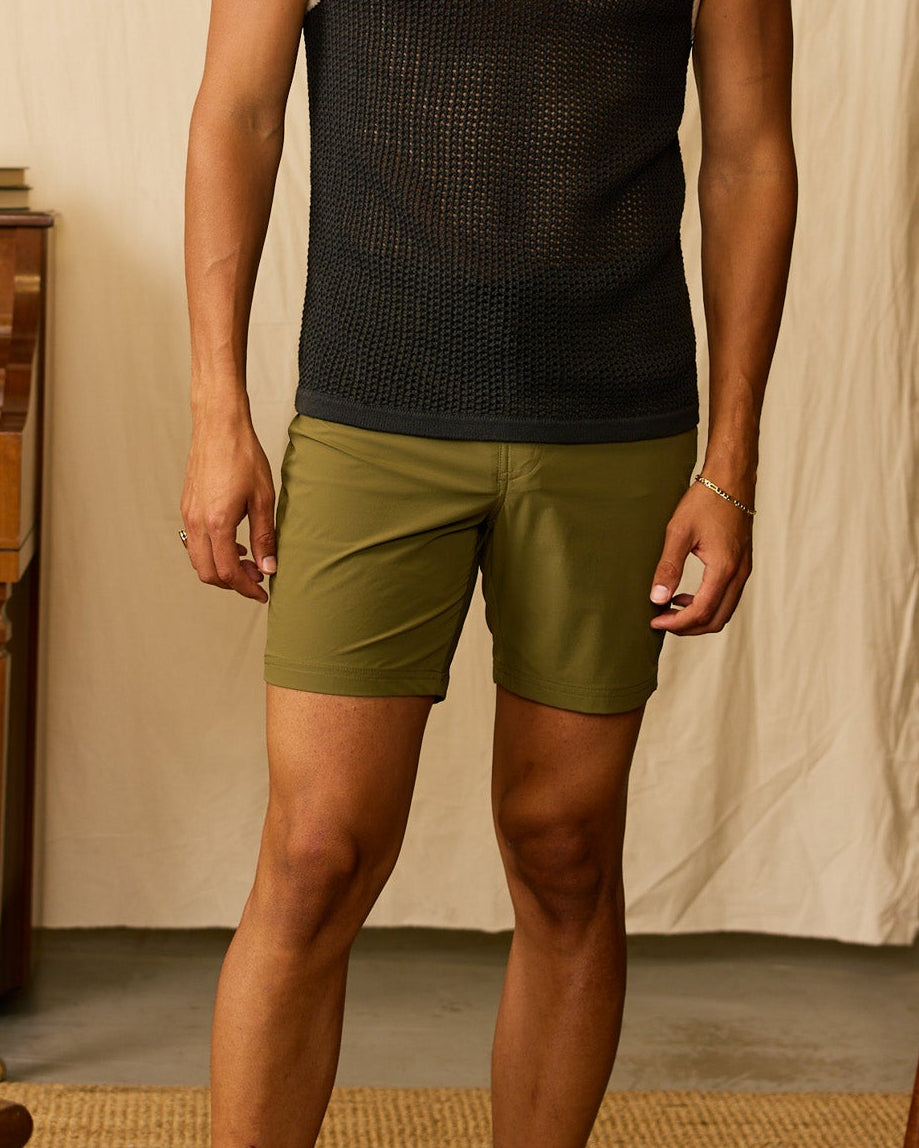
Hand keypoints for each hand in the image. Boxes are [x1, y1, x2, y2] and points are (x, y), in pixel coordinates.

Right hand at [180, 412, 276, 603]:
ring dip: (221, 568)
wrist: (219, 425)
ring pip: (198, 559)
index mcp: (217, 522)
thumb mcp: (263, 499)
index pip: (227, 571)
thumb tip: (269, 568)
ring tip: (249, 562)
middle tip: (258, 579)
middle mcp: (196, 522)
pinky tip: (234, 544)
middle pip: (208, 572)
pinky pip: (195, 542)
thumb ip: (264, 537)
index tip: (263, 593)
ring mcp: (188, 514)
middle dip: (233, 583)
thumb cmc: (243, 455)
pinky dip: (212, 552)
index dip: (246, 588)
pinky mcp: (187, 506)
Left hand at [649, 482, 752, 634]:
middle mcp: (739, 573)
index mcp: (724, 568)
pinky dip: (707, 604)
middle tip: (661, 620)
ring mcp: (744, 570)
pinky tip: (685, 595)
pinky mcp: (742, 564)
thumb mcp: (679, 532)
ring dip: (698, 617)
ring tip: (670, 608)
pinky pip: (728, 597)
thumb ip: (668, 567)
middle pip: (716, 620)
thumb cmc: (705, 501)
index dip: (676, 623)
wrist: (731, 479)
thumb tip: (657, 598)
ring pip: (724, 611)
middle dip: (688, 627)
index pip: (701, 612)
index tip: (655, 621)